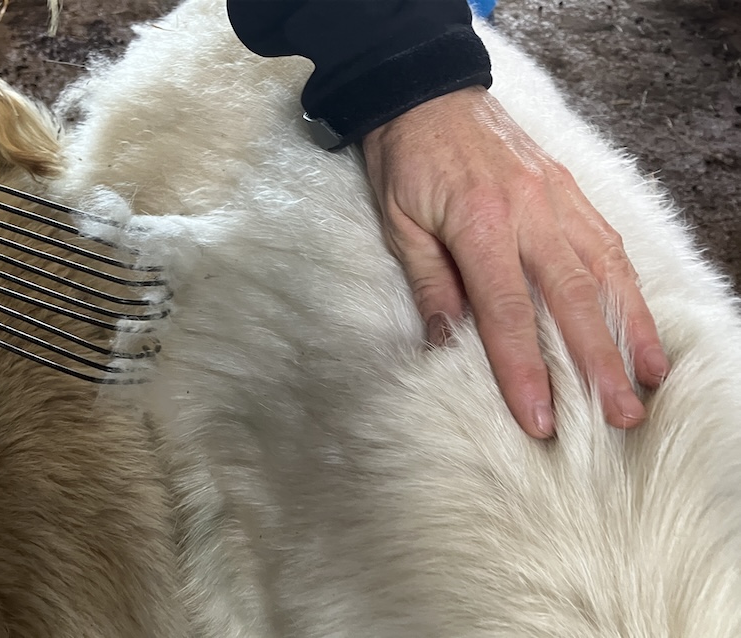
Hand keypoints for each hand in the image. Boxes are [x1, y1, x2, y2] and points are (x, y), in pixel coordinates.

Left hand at [362, 86, 669, 438]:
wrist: (426, 90)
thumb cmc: (405, 158)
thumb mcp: (400, 224)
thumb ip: (430, 284)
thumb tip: (447, 346)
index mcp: (480, 224)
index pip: (508, 312)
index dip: (525, 370)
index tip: (540, 418)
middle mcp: (530, 211)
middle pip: (573, 298)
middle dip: (599, 362)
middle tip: (622, 415)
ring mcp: (557, 196)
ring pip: (605, 269)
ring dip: (630, 326)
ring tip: (650, 375)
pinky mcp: (568, 187)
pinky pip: (605, 239)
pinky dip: (626, 281)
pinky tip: (637, 315)